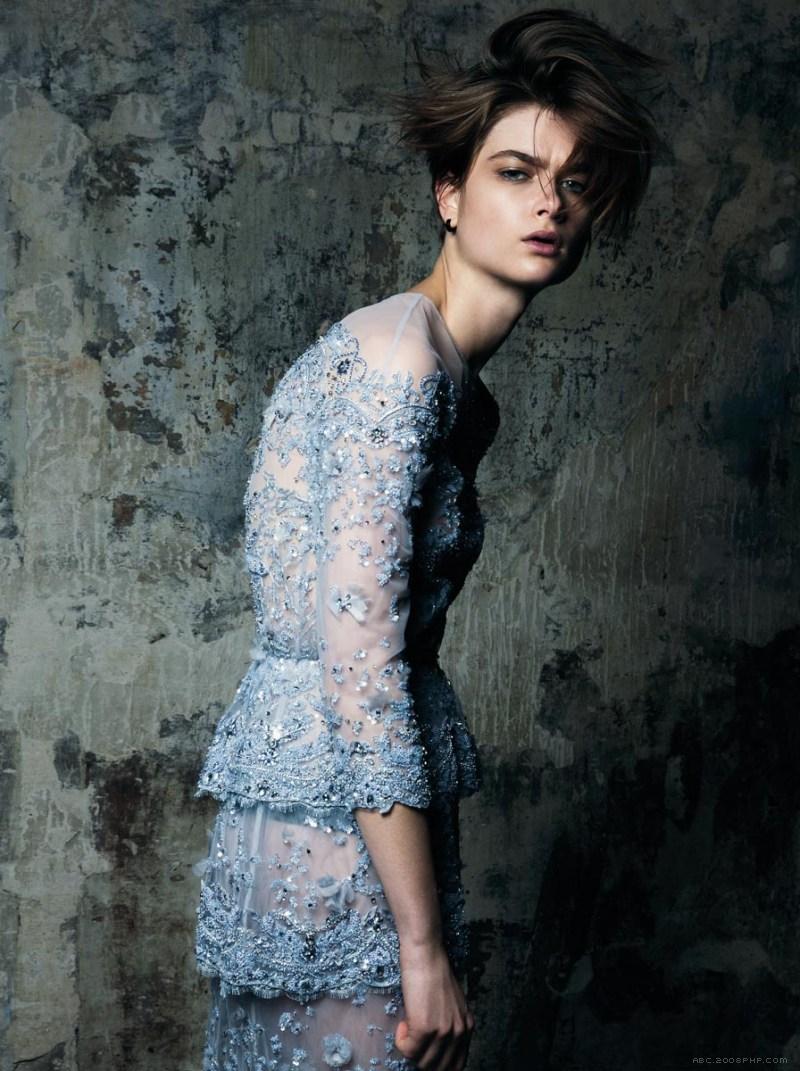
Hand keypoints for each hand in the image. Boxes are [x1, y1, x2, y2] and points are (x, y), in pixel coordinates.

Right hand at [394, 939, 474, 1070]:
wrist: (425, 954)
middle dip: (421, 1059)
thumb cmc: (433, 972)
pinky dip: (401, 1040)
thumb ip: (449, 1024)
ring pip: (421, 1062)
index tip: (424, 1058)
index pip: (456, 1066)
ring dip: (410, 1048)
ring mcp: (442, 1031)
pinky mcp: (424, 1028)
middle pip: (438, 1068)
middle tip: (412, 1042)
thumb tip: (435, 1048)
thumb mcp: (451, 1003)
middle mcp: (458, 1032)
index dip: (439, 1067)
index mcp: (466, 1027)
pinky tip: (403, 1023)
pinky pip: (408, 1050)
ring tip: (408, 1027)